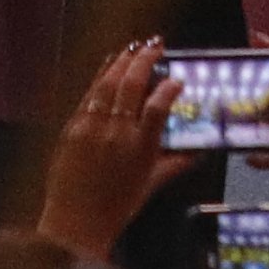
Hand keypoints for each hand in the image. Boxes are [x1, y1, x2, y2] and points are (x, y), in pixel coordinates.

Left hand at [37, 38, 196, 259]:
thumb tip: (197, 154)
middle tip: (156, 45)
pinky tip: (107, 66)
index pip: (160, 105)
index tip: (178, 80)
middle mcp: (117, 133)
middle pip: (132, 85)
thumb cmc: (116, 208)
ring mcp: (91, 129)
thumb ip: (174, 164)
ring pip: (108, 85)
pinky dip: (99, 77)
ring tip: (133, 47)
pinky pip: (88, 96)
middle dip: (146, 60)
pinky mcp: (71, 129)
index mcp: (141, 147)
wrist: (73, 224)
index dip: (170, 87)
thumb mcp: (150, 185)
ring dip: (122, 62)